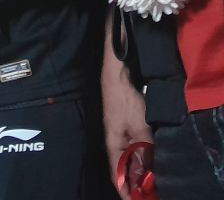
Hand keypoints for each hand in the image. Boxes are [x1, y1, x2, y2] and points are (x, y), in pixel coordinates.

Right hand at [103, 57, 151, 199]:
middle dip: (134, 183)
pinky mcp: (127, 127)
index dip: (125, 190)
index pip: (116, 174)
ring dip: (140, 170)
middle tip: (149, 193)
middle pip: (124, 168)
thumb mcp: (138, 126)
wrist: (117, 77)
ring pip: (131, 158)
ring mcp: (120, 134)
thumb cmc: (124, 100)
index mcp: (112, 144)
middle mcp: (115, 142)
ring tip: (153, 180)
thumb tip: (149, 169)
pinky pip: (135, 148)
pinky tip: (152, 158)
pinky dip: (143, 157)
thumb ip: (144, 148)